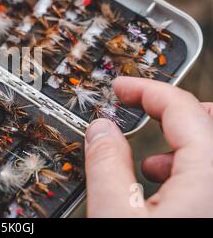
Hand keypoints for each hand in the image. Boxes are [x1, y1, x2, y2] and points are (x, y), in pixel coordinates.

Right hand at [85, 76, 212, 216]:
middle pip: (208, 120)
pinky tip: (165, 187)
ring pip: (211, 148)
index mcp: (210, 175)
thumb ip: (107, 165)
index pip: (182, 108)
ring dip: (181, 142)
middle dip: (173, 110)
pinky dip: (189, 167)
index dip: (145, 90)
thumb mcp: (116, 214)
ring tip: (149, 160)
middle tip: (141, 108)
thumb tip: (101, 130)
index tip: (121, 88)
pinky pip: (210, 176)